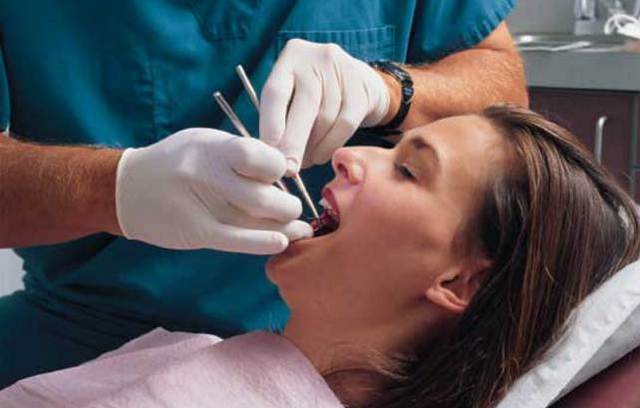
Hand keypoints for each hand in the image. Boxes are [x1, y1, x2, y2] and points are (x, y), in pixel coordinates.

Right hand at [115, 128, 311, 253]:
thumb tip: (286, 171)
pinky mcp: (196, 232)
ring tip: (298, 228)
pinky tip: (282, 242)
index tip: (283, 175)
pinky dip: (263, 243)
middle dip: (288, 205)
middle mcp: (206, 174)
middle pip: (263, 196)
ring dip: (285, 227)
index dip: (280, 168)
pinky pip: (237, 241)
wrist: (127, 188)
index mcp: (212, 147)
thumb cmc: (177, 163)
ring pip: (255, 222)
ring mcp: (200, 206)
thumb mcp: (206, 143)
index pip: (261, 157)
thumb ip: (242, 154)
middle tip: (293, 207)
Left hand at [260, 39, 389, 172]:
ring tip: (304, 161)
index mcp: (290, 58)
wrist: (360, 81)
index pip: (276, 92)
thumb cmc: (315, 94)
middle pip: (304, 106)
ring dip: (312, 148)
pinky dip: (330, 145)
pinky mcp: (361, 88)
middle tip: (288, 169)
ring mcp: (341, 70)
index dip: (271, 125)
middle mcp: (315, 59)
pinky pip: (344, 124)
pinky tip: (321, 156)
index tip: (269, 154)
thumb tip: (274, 157)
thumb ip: (281, 117)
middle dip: (293, 143)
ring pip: (325, 119)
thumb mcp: (294, 94)